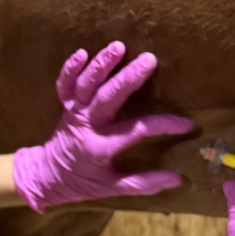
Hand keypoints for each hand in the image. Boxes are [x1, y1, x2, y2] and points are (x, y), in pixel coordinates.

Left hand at [12, 42, 192, 212]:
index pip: (137, 130)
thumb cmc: (84, 182)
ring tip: (118, 46)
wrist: (47, 177)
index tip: (187, 123)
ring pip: (85, 86)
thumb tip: (177, 179)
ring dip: (100, 66)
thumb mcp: (113, 189)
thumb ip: (144, 183)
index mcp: (101, 147)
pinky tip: (82, 52)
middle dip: (128, 78)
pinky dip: (69, 69)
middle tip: (149, 59)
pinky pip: (64, 85)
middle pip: (108, 98)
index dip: (163, 125)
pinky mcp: (65, 106)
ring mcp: (73, 113)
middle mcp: (87, 126)